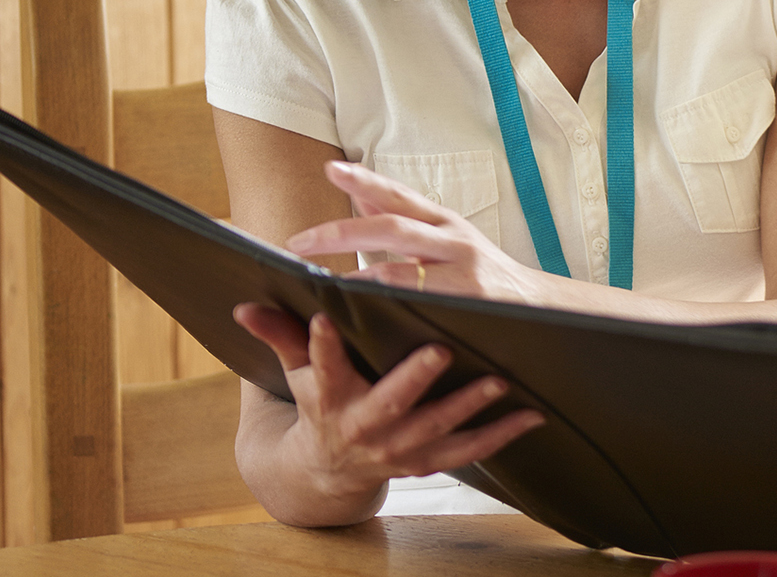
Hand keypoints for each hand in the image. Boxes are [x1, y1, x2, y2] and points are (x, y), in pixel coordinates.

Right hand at [233, 303, 543, 505]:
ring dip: (468, 407)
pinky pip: (468, 451)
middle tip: (439, 351)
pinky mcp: (427, 461)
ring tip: (500, 382)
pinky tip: (532, 415)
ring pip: (436, 430)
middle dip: (412, 380)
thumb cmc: (319, 402)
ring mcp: (399, 449)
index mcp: (330, 399)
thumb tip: (244, 306)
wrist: (328, 470)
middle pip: (388, 404)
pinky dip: (501, 435)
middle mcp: (364, 428)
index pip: (322, 369)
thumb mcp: (296, 374)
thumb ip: (281, 337)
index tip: (324, 318)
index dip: (320, 347)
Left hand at [286, 160, 548, 303]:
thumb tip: (359, 193)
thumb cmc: (483, 272)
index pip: (400, 196)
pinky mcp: (470, 302)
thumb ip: (404, 219)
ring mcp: (463, 271)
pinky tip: (363, 310)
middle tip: (300, 242)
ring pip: (401, 271)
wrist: (538, 306)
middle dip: (343, 233)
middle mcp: (454, 240)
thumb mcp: (447, 238)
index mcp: (445, 222)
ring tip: (322, 282)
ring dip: (357, 278)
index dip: (366, 182)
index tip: (331, 169)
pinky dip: (387, 306)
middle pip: (393, 228)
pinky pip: (419, 303)